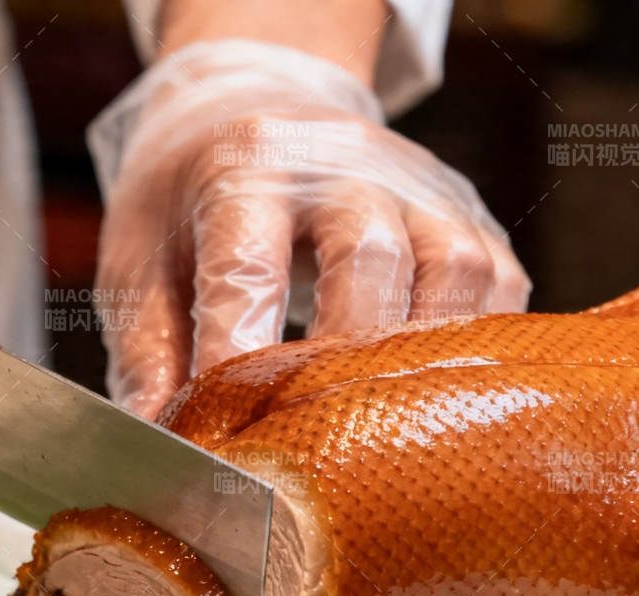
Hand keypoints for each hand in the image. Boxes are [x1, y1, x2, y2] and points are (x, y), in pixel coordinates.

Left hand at [90, 40, 530, 417]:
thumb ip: (147, 355)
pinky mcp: (468, 214)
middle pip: (367, 257)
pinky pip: (498, 286)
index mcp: (245, 167)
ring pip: (452, 271)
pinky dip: (474, 350)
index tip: (226, 434)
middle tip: (309, 446)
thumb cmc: (188, 203)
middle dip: (340, 362)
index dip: (240, 353)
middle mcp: (342, 165)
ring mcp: (418, 186)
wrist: (251, 107)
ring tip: (380, 435)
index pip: (248, 264)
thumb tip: (161, 446)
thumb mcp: (140, 261)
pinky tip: (431, 401)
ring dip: (420, 364)